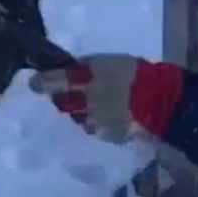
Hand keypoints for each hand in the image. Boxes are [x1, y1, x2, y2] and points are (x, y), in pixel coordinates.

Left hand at [28, 54, 184, 143]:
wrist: (164, 101)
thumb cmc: (140, 75)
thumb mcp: (113, 61)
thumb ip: (90, 66)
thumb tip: (71, 68)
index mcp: (88, 79)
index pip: (54, 80)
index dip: (41, 82)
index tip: (33, 83)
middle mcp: (87, 101)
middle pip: (63, 104)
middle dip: (62, 99)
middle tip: (68, 96)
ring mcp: (97, 121)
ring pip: (80, 119)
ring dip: (83, 113)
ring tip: (97, 108)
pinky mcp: (109, 135)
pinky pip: (97, 130)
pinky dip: (100, 124)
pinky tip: (112, 118)